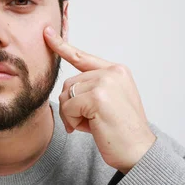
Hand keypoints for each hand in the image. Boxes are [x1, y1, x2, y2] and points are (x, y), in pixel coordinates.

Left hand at [43, 26, 155, 173]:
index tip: (47, 33)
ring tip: (94, 125)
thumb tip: (66, 89)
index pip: (82, 56)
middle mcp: (112, 72)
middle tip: (91, 122)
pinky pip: (67, 108)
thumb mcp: (110, 103)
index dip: (61, 46)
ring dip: (72, 115)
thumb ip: (92, 89)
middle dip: (73, 106)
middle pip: (69, 83)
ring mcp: (105, 83)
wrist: (138, 151)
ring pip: (66, 96)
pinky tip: (92, 128)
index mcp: (117, 71)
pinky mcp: (97, 97)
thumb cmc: (122, 132)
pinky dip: (73, 122)